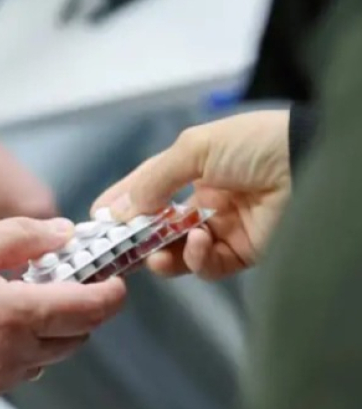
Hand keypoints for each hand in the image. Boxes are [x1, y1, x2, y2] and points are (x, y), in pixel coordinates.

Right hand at [0, 217, 125, 401]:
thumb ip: (21, 238)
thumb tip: (64, 234)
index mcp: (10, 315)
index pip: (89, 310)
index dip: (110, 293)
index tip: (113, 279)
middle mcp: (8, 357)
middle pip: (75, 337)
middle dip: (77, 308)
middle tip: (56, 277)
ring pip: (47, 358)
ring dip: (46, 330)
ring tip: (10, 297)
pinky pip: (17, 371)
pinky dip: (18, 348)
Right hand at [91, 111, 290, 279]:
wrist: (312, 163)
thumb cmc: (256, 143)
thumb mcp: (195, 148)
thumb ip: (153, 181)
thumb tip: (119, 211)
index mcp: (194, 167)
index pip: (149, 187)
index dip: (122, 202)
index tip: (97, 219)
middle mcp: (207, 197)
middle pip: (160, 225)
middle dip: (138, 237)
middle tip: (119, 249)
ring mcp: (225, 226)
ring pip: (180, 250)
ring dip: (163, 254)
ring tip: (156, 254)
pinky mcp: (244, 252)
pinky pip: (208, 264)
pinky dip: (197, 259)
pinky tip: (199, 243)